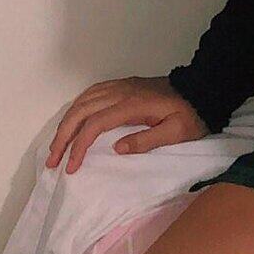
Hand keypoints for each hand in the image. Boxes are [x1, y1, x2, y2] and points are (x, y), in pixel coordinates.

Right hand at [45, 76, 208, 174]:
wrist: (201, 89)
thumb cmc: (190, 115)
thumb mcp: (176, 132)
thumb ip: (146, 140)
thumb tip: (116, 149)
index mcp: (132, 104)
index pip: (95, 124)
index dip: (79, 146)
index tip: (71, 167)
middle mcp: (121, 91)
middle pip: (82, 110)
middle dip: (63, 136)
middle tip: (52, 161)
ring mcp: (121, 85)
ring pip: (83, 99)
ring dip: (66, 122)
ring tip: (57, 145)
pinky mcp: (123, 85)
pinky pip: (92, 92)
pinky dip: (77, 107)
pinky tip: (73, 120)